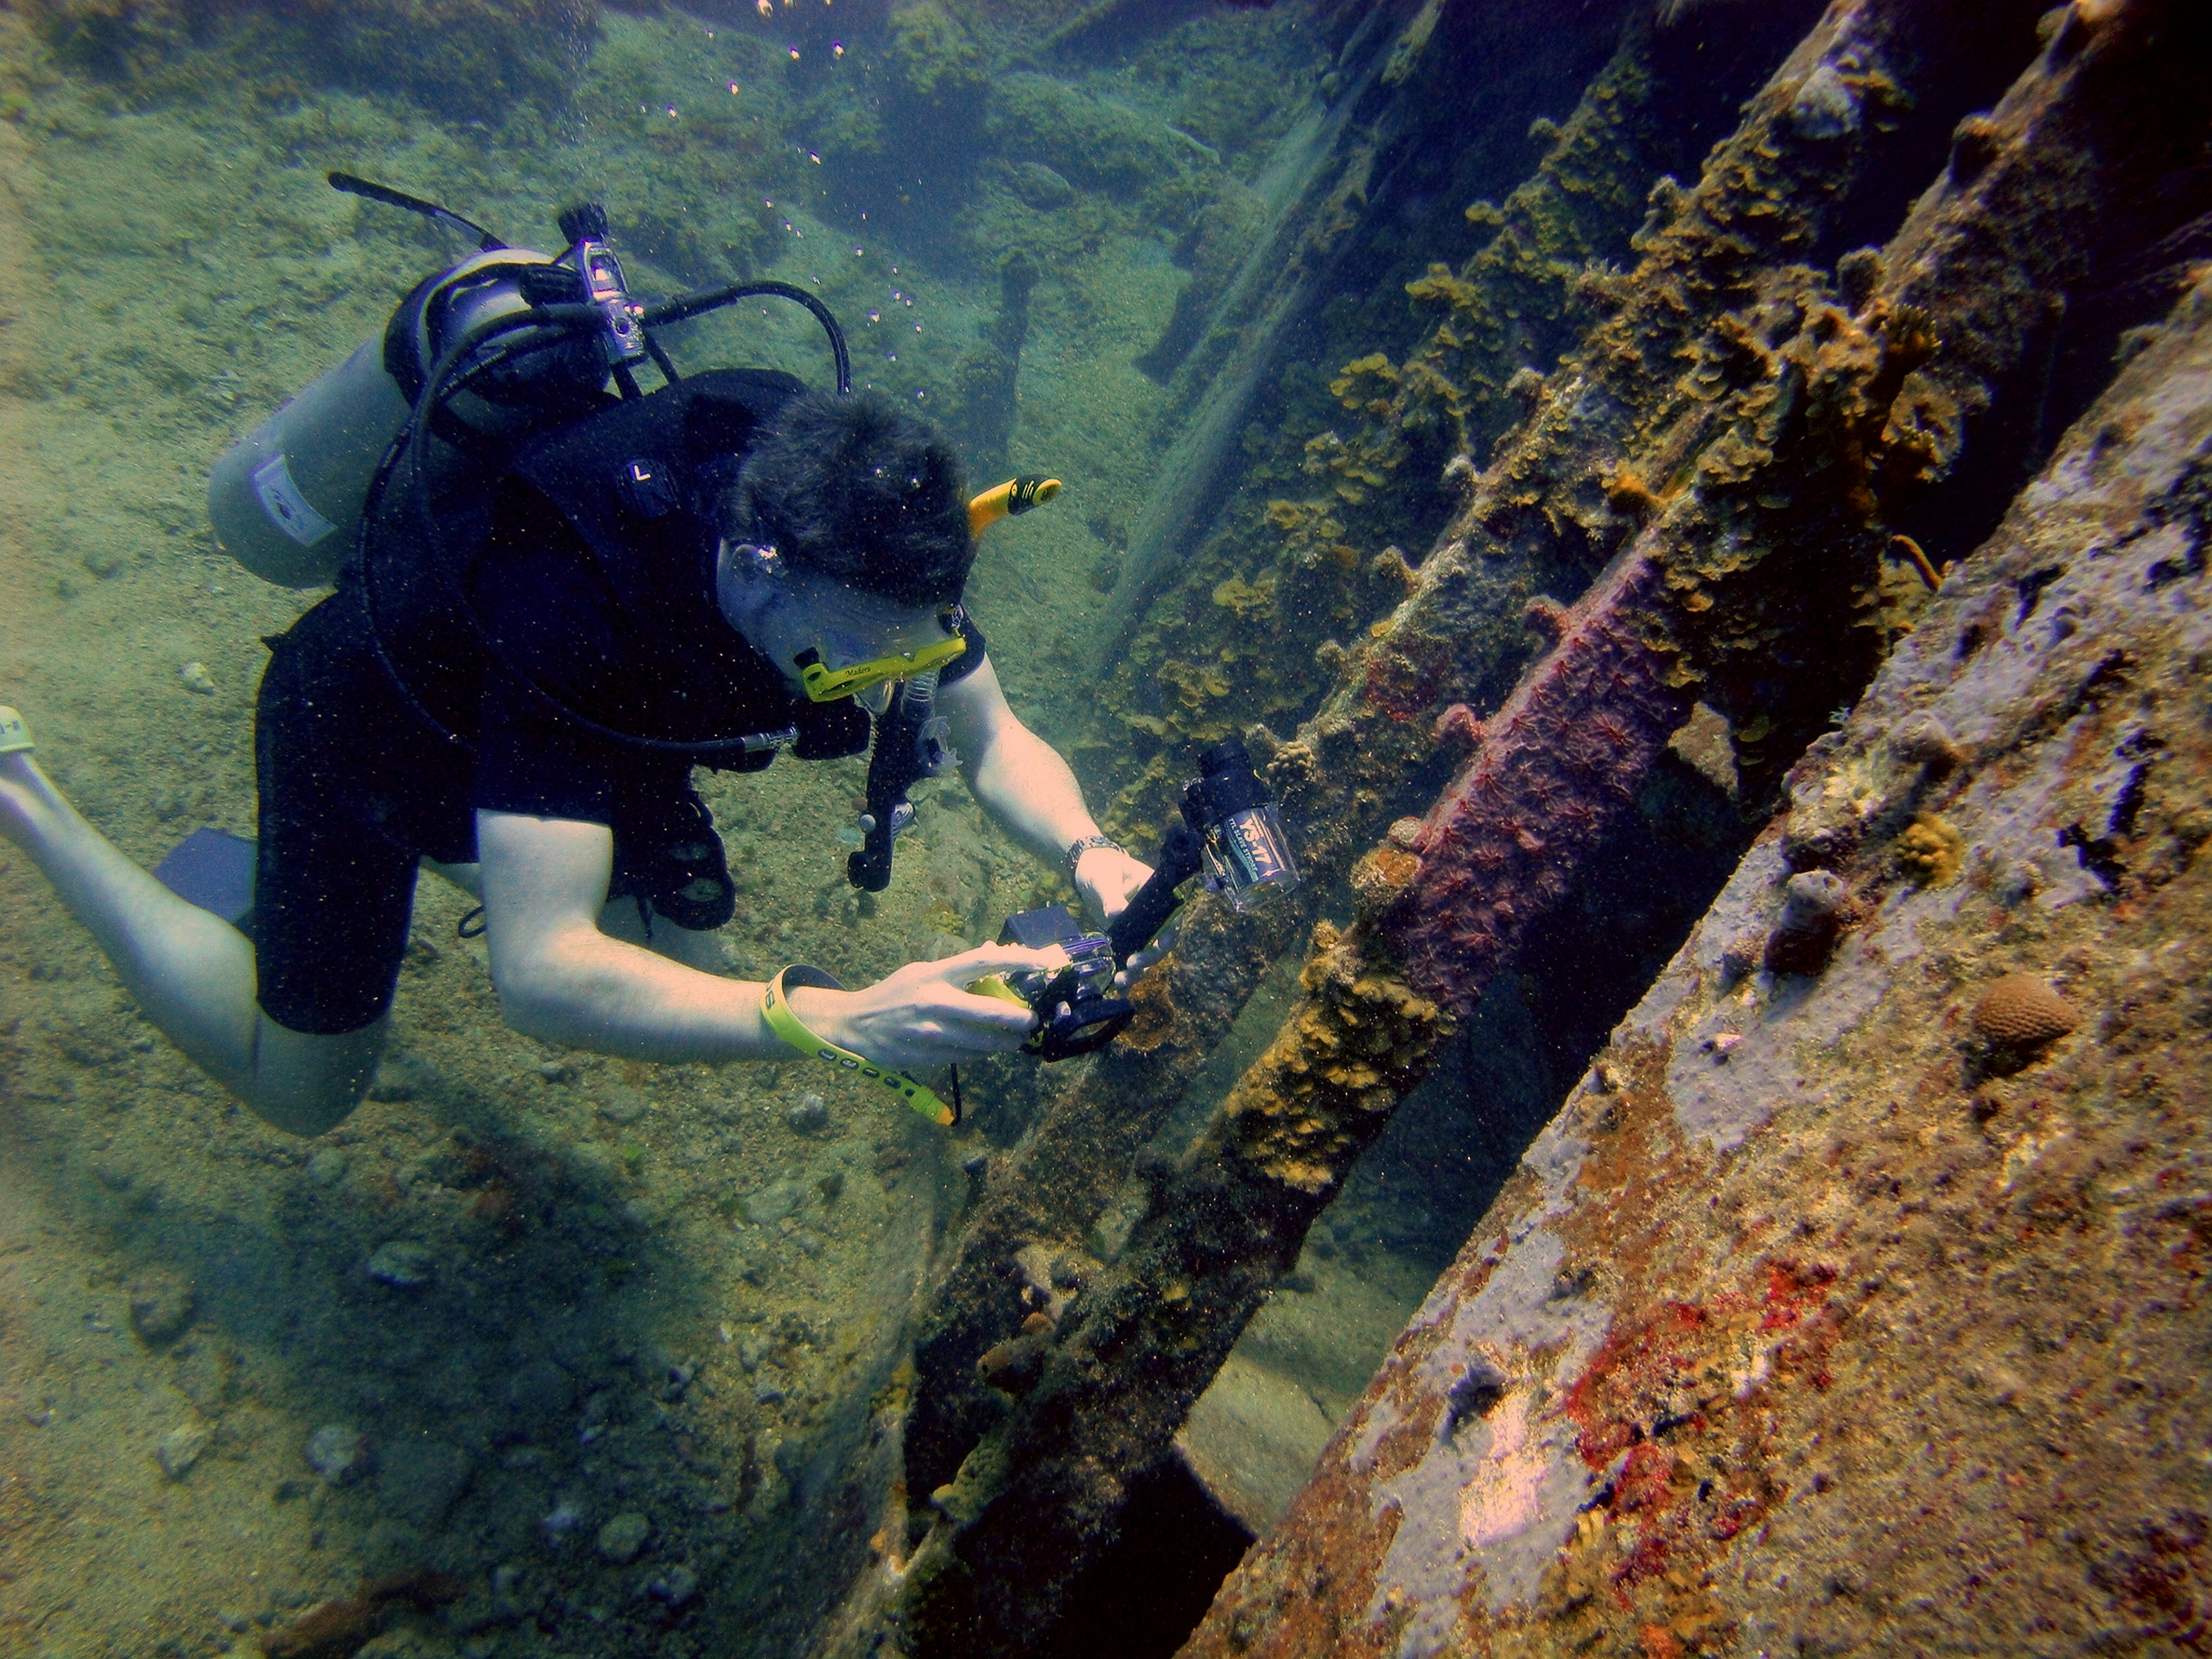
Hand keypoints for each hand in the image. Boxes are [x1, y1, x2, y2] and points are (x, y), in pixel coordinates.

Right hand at [785, 943, 1065, 1070]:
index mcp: (935, 973)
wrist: (855, 1025)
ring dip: (1007, 1041)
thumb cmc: (894, 994)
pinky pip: (969, 1056)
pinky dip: (984, 1052)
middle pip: (992, 1011)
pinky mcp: (929, 1056)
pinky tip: (989, 1048)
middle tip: (1032, 1020)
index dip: (1017, 961)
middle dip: (1020, 1018)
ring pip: (984, 1041)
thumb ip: (957, 967)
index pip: (984, 962)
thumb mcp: (921, 971)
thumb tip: (993, 952)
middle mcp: (935, 1001)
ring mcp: (932, 1032)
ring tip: (1016, 1038)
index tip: (1043, 962)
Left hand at [1073, 846, 1174, 989]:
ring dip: (1138, 970)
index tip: (1160, 945)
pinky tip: (1119, 986)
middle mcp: (1154, 916)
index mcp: (1158, 896)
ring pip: (1147, 954)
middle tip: (1133, 964)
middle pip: (1161, 942)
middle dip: (1150, 956)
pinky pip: (1130, 957)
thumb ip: (1111, 894)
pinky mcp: (1126, 939)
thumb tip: (1116, 913)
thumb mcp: (1104, 877)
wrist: (1088, 871)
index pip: (1172, 917)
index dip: (1171, 933)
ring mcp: (1140, 930)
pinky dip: (1126, 972)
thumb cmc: (1101, 868)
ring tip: (1122, 980)